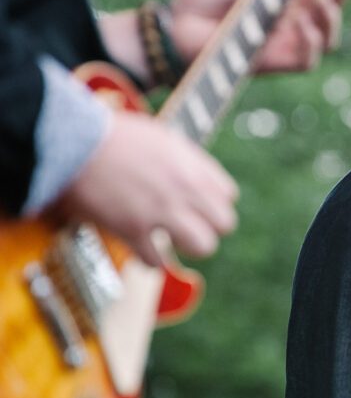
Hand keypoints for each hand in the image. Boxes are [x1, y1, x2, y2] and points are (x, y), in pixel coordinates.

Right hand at [56, 112, 237, 266]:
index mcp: (193, 166)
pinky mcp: (134, 229)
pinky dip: (150, 259)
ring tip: (170, 240)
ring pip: (203, 246)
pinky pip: (157, 261)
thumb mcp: (163, 139)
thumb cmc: (114, 136)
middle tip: (187, 226)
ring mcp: (162, 211)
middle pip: (225, 224)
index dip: (211, 202)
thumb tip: (196, 179)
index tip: (195, 204)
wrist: (75, 140)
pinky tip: (142, 250)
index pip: (228, 196)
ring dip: (187, 246)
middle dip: (208, 227)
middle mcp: (185, 190)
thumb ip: (186, 162)